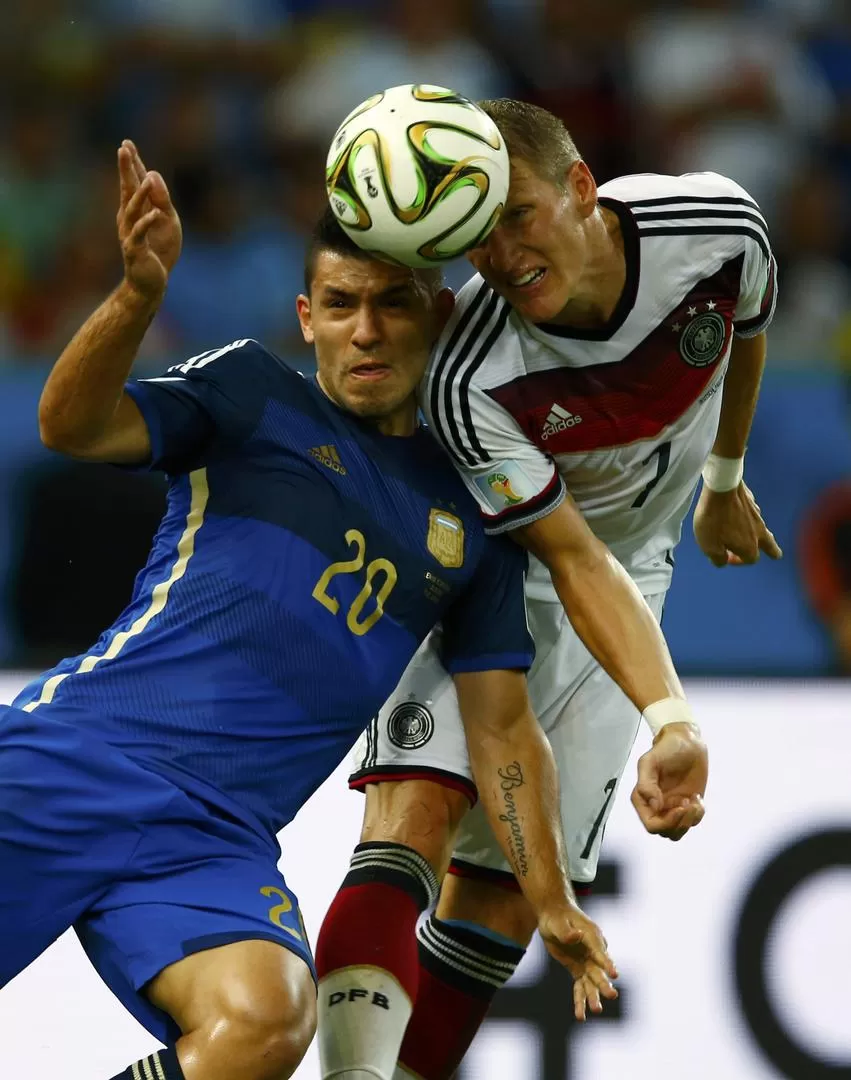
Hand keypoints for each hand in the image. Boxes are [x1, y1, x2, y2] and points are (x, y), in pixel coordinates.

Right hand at [117, 139, 181, 301]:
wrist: (150, 282)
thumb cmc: (159, 250)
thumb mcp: (167, 221)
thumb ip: (161, 199)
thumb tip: (153, 174)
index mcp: (136, 209)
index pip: (134, 183)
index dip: (132, 164)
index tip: (127, 143)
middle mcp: (129, 218)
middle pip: (127, 190)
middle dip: (127, 170)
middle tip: (123, 149)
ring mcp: (130, 233)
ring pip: (133, 210)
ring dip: (140, 194)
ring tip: (147, 177)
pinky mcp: (135, 250)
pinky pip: (140, 234)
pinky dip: (147, 223)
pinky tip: (154, 213)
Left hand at [538, 903, 618, 1020]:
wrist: (553, 916)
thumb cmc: (557, 917)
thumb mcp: (557, 922)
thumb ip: (566, 931)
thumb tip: (577, 936)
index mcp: (592, 936)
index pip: (600, 951)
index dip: (607, 962)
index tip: (614, 974)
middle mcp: (593, 952)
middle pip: (600, 970)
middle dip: (605, 983)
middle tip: (612, 995)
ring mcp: (587, 962)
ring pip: (592, 983)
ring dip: (594, 996)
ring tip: (596, 1010)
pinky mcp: (578, 970)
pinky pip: (580, 987)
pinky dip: (580, 1001)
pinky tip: (580, 1016)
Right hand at [631, 722, 707, 840]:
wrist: (687, 743)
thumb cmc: (666, 749)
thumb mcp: (650, 761)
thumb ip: (646, 784)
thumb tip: (655, 806)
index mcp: (643, 799)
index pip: (651, 825)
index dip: (665, 822)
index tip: (679, 806)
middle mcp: (656, 807)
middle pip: (665, 832)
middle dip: (679, 822)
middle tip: (688, 803)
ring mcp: (672, 807)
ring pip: (678, 831)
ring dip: (689, 821)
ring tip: (695, 802)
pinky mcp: (688, 805)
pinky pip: (692, 822)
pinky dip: (698, 814)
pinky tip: (698, 797)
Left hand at [693, 481, 781, 566]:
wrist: (721, 487)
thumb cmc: (713, 520)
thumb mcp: (709, 546)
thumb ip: (718, 558)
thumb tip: (723, 561)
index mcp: (749, 547)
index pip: (750, 560)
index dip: (738, 561)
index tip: (726, 557)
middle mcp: (758, 532)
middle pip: (769, 546)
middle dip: (772, 551)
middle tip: (776, 555)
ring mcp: (757, 515)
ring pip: (763, 529)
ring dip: (761, 535)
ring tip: (761, 537)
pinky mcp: (752, 501)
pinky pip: (753, 513)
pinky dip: (750, 517)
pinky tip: (744, 514)